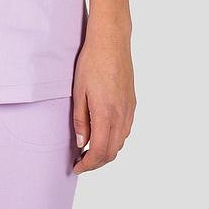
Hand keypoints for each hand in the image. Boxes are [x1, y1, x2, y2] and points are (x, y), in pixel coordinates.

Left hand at [71, 26, 135, 173]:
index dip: (88, 164)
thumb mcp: (78, 91)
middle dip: (96, 162)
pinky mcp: (132, 103)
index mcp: (106, 113)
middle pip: (112, 152)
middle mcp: (121, 115)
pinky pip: (126, 130)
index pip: (99, 151)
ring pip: (120, 142)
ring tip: (89, 149)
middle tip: (80, 162)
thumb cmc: (91, 62)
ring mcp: (129, 109)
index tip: (76, 167)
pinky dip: (115, 139)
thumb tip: (81, 143)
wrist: (111, 41)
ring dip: (106, 151)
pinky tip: (103, 133)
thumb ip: (80, 119)